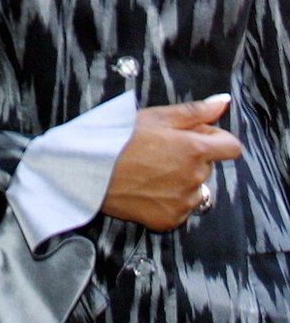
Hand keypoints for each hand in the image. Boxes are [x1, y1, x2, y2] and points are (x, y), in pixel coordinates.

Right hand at [101, 95, 240, 230]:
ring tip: (151, 170)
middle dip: (192, 157)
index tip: (197, 136)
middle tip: (160, 150)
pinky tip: (147, 188)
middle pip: (208, 166)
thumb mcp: (156, 116)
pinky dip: (169, 199)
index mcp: (194, 149)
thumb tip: (223, 101)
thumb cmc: (120, 139)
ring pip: (195, 188)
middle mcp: (195, 178)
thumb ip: (195, 111)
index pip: (231, 147)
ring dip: (182, 180)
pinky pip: (180, 208)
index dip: (215, 138)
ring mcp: (183, 202)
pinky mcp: (170, 220)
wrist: (91, 170)